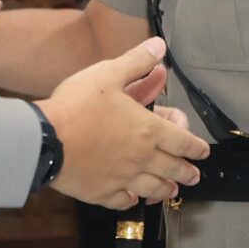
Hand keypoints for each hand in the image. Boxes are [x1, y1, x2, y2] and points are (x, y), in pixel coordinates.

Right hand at [45, 37, 209, 208]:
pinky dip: (132, 200)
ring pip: (153, 188)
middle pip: (172, 168)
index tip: (203, 152)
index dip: (196, 147)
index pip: (182, 141)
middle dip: (187, 171)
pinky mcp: (101, 192)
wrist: (45, 139)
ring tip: (172, 189)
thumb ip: (137, 62)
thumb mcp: (109, 73)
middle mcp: (141, 158)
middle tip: (194, 175)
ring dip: (166, 188)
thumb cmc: (77, 105)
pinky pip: (123, 201)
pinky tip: (132, 198)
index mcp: (148, 130)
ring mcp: (122, 178)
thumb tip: (159, 47)